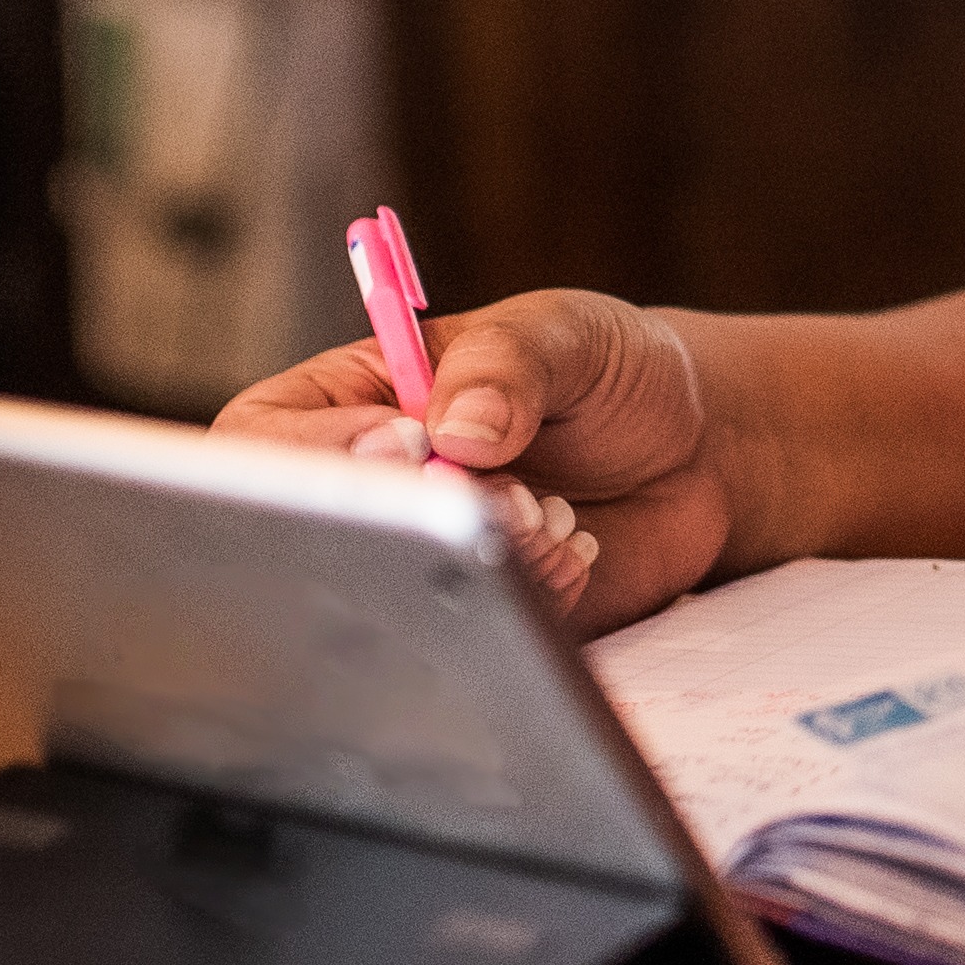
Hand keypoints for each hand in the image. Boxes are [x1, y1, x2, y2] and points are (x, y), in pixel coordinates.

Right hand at [215, 289, 736, 627]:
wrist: (699, 449)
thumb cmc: (609, 373)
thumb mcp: (562, 333)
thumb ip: (506, 365)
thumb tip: (456, 429)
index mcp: (353, 401)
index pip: (265, 437)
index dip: (315, 451)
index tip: (409, 439)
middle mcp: (374, 486)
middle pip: (311, 529)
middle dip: (410, 511)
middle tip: (497, 487)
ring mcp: (420, 559)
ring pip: (396, 590)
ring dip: (485, 553)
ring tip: (552, 507)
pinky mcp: (479, 616)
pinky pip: (476, 631)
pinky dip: (532, 595)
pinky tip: (575, 546)